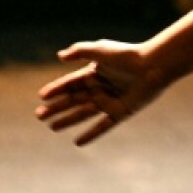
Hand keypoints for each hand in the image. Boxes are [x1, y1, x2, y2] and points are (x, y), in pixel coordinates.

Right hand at [35, 40, 166, 145]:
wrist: (153, 67)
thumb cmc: (127, 56)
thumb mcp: (100, 50)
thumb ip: (80, 51)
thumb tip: (59, 55)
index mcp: (95, 73)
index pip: (70, 83)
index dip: (56, 89)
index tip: (42, 97)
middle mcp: (101, 88)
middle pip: (74, 100)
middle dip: (57, 107)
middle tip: (40, 116)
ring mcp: (110, 101)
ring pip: (84, 113)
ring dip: (68, 120)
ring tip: (52, 127)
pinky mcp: (121, 112)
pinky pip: (103, 126)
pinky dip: (91, 134)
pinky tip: (77, 142)